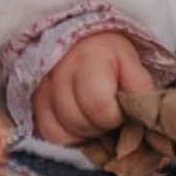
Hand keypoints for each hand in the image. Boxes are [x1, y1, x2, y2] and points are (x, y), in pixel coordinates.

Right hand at [31, 31, 154, 144]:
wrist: (81, 39)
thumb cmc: (109, 53)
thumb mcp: (131, 61)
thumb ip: (139, 85)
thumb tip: (143, 112)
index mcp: (88, 59)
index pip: (98, 105)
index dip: (114, 116)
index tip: (122, 110)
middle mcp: (59, 73)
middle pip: (78, 122)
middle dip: (99, 126)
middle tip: (109, 116)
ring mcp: (41, 88)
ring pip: (60, 132)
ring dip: (82, 133)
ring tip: (93, 118)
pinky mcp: (32, 101)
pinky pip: (46, 134)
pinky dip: (65, 135)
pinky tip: (78, 124)